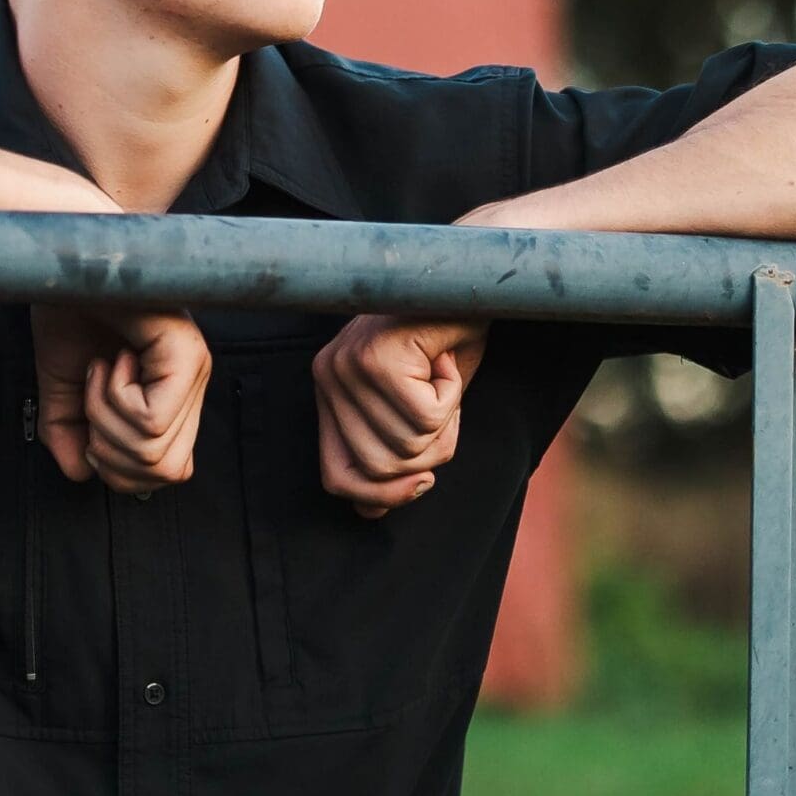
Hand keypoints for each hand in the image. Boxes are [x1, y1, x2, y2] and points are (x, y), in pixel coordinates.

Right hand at [29, 303, 211, 497]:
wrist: (62, 259)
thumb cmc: (70, 307)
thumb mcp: (64, 383)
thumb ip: (70, 430)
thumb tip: (80, 473)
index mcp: (173, 390)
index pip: (167, 472)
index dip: (119, 467)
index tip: (90, 420)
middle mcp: (192, 381)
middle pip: (164, 472)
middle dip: (109, 452)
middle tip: (92, 398)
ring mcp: (193, 366)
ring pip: (155, 451)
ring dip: (106, 418)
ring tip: (101, 371)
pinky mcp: (185, 352)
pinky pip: (150, 419)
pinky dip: (112, 397)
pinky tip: (110, 360)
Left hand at [309, 313, 488, 518]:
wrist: (468, 280)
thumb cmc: (445, 343)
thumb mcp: (417, 409)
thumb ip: (391, 455)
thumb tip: (370, 515)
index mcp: (329, 390)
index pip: (336, 477)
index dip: (382, 495)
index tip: (421, 480)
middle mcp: (327, 376)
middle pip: (380, 468)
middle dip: (430, 450)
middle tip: (441, 401)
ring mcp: (347, 365)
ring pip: (408, 445)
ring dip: (446, 419)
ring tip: (442, 375)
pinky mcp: (376, 356)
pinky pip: (426, 416)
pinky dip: (453, 395)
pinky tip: (446, 360)